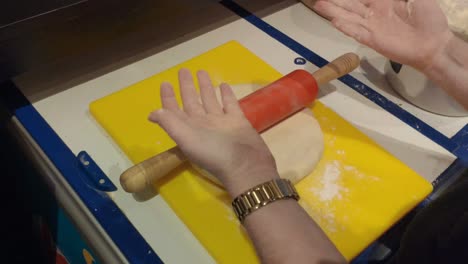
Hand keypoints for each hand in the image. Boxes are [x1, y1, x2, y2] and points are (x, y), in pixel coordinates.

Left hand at [148, 69, 277, 195]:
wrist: (245, 164)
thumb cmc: (213, 152)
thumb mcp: (186, 138)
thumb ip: (170, 123)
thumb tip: (152, 114)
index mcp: (188, 128)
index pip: (174, 111)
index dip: (168, 98)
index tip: (165, 83)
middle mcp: (203, 124)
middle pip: (192, 101)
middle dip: (186, 87)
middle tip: (183, 71)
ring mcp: (221, 122)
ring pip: (210, 100)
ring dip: (205, 87)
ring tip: (201, 72)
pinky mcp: (237, 121)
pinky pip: (230, 104)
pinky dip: (226, 95)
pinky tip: (223, 85)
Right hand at [313, 0, 452, 70]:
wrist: (433, 45)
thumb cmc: (429, 19)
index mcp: (384, 2)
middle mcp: (374, 13)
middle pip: (350, 5)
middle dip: (335, 1)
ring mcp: (372, 27)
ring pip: (348, 16)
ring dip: (333, 11)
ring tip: (318, 5)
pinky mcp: (372, 40)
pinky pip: (356, 32)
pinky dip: (345, 26)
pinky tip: (334, 21)